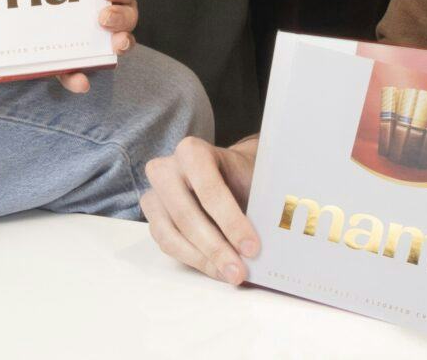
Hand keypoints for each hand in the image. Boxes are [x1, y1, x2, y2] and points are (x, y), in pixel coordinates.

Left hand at [59, 0, 138, 95]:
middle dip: (122, 17)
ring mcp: (95, 38)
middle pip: (130, 15)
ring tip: (114, 46)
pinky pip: (82, 71)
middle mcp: (109, 11)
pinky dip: (81, 78)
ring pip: (117, 44)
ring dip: (119, 45)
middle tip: (103, 17)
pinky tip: (81, 83)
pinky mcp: (74, 59)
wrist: (23, 6)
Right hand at [141, 134, 260, 283]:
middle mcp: (166, 170)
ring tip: (230, 274)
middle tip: (240, 271)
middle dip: (216, 248)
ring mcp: (154, 195)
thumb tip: (273, 235)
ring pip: (172, 235)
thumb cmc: (239, 175)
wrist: (226, 173)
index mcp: (192, 151)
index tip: (252, 247)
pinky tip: (216, 269)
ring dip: (204, 260)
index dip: (231, 221)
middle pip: (187, 216)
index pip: (209, 189)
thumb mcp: (252, 178)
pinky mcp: (153, 218)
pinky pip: (168, 245)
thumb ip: (258, 202)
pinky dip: (194, 260)